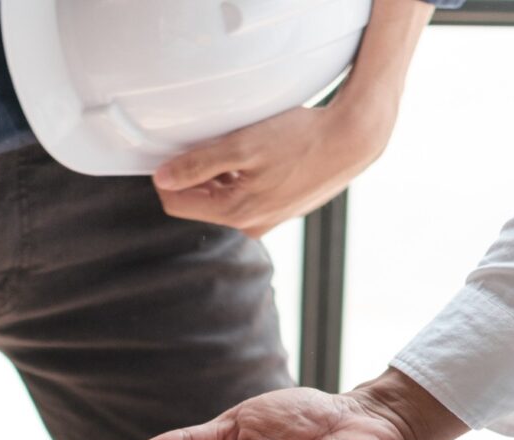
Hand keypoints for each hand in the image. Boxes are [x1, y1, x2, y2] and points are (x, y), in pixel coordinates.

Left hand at [152, 98, 392, 237]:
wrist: (351, 141)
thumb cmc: (302, 139)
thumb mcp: (242, 146)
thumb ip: (198, 164)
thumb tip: (162, 180)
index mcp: (236, 213)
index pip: (176, 204)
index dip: (167, 176)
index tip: (172, 151)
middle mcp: (250, 225)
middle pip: (200, 201)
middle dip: (197, 175)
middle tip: (212, 141)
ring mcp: (267, 221)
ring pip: (224, 197)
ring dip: (222, 173)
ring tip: (242, 145)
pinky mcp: (281, 210)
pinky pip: (248, 196)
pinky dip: (245, 176)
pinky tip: (261, 154)